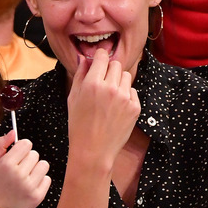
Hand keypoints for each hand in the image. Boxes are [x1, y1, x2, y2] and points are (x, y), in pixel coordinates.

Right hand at [0, 130, 50, 207]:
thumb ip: (0, 145)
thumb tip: (13, 132)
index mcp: (6, 164)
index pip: (26, 144)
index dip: (21, 148)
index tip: (17, 155)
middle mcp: (19, 174)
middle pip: (35, 154)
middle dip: (27, 159)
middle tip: (18, 170)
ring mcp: (30, 186)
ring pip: (43, 165)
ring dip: (36, 169)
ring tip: (25, 177)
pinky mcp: (38, 196)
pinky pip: (47, 179)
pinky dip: (40, 181)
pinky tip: (29, 186)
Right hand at [67, 49, 139, 174]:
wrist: (93, 151)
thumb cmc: (79, 126)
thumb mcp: (73, 98)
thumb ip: (80, 75)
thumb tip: (85, 58)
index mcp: (92, 83)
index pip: (102, 56)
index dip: (100, 57)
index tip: (99, 60)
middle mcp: (110, 88)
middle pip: (116, 64)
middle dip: (109, 69)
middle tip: (102, 81)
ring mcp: (124, 98)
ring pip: (126, 76)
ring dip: (118, 81)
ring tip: (109, 96)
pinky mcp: (135, 107)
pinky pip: (132, 91)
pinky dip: (125, 95)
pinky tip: (115, 108)